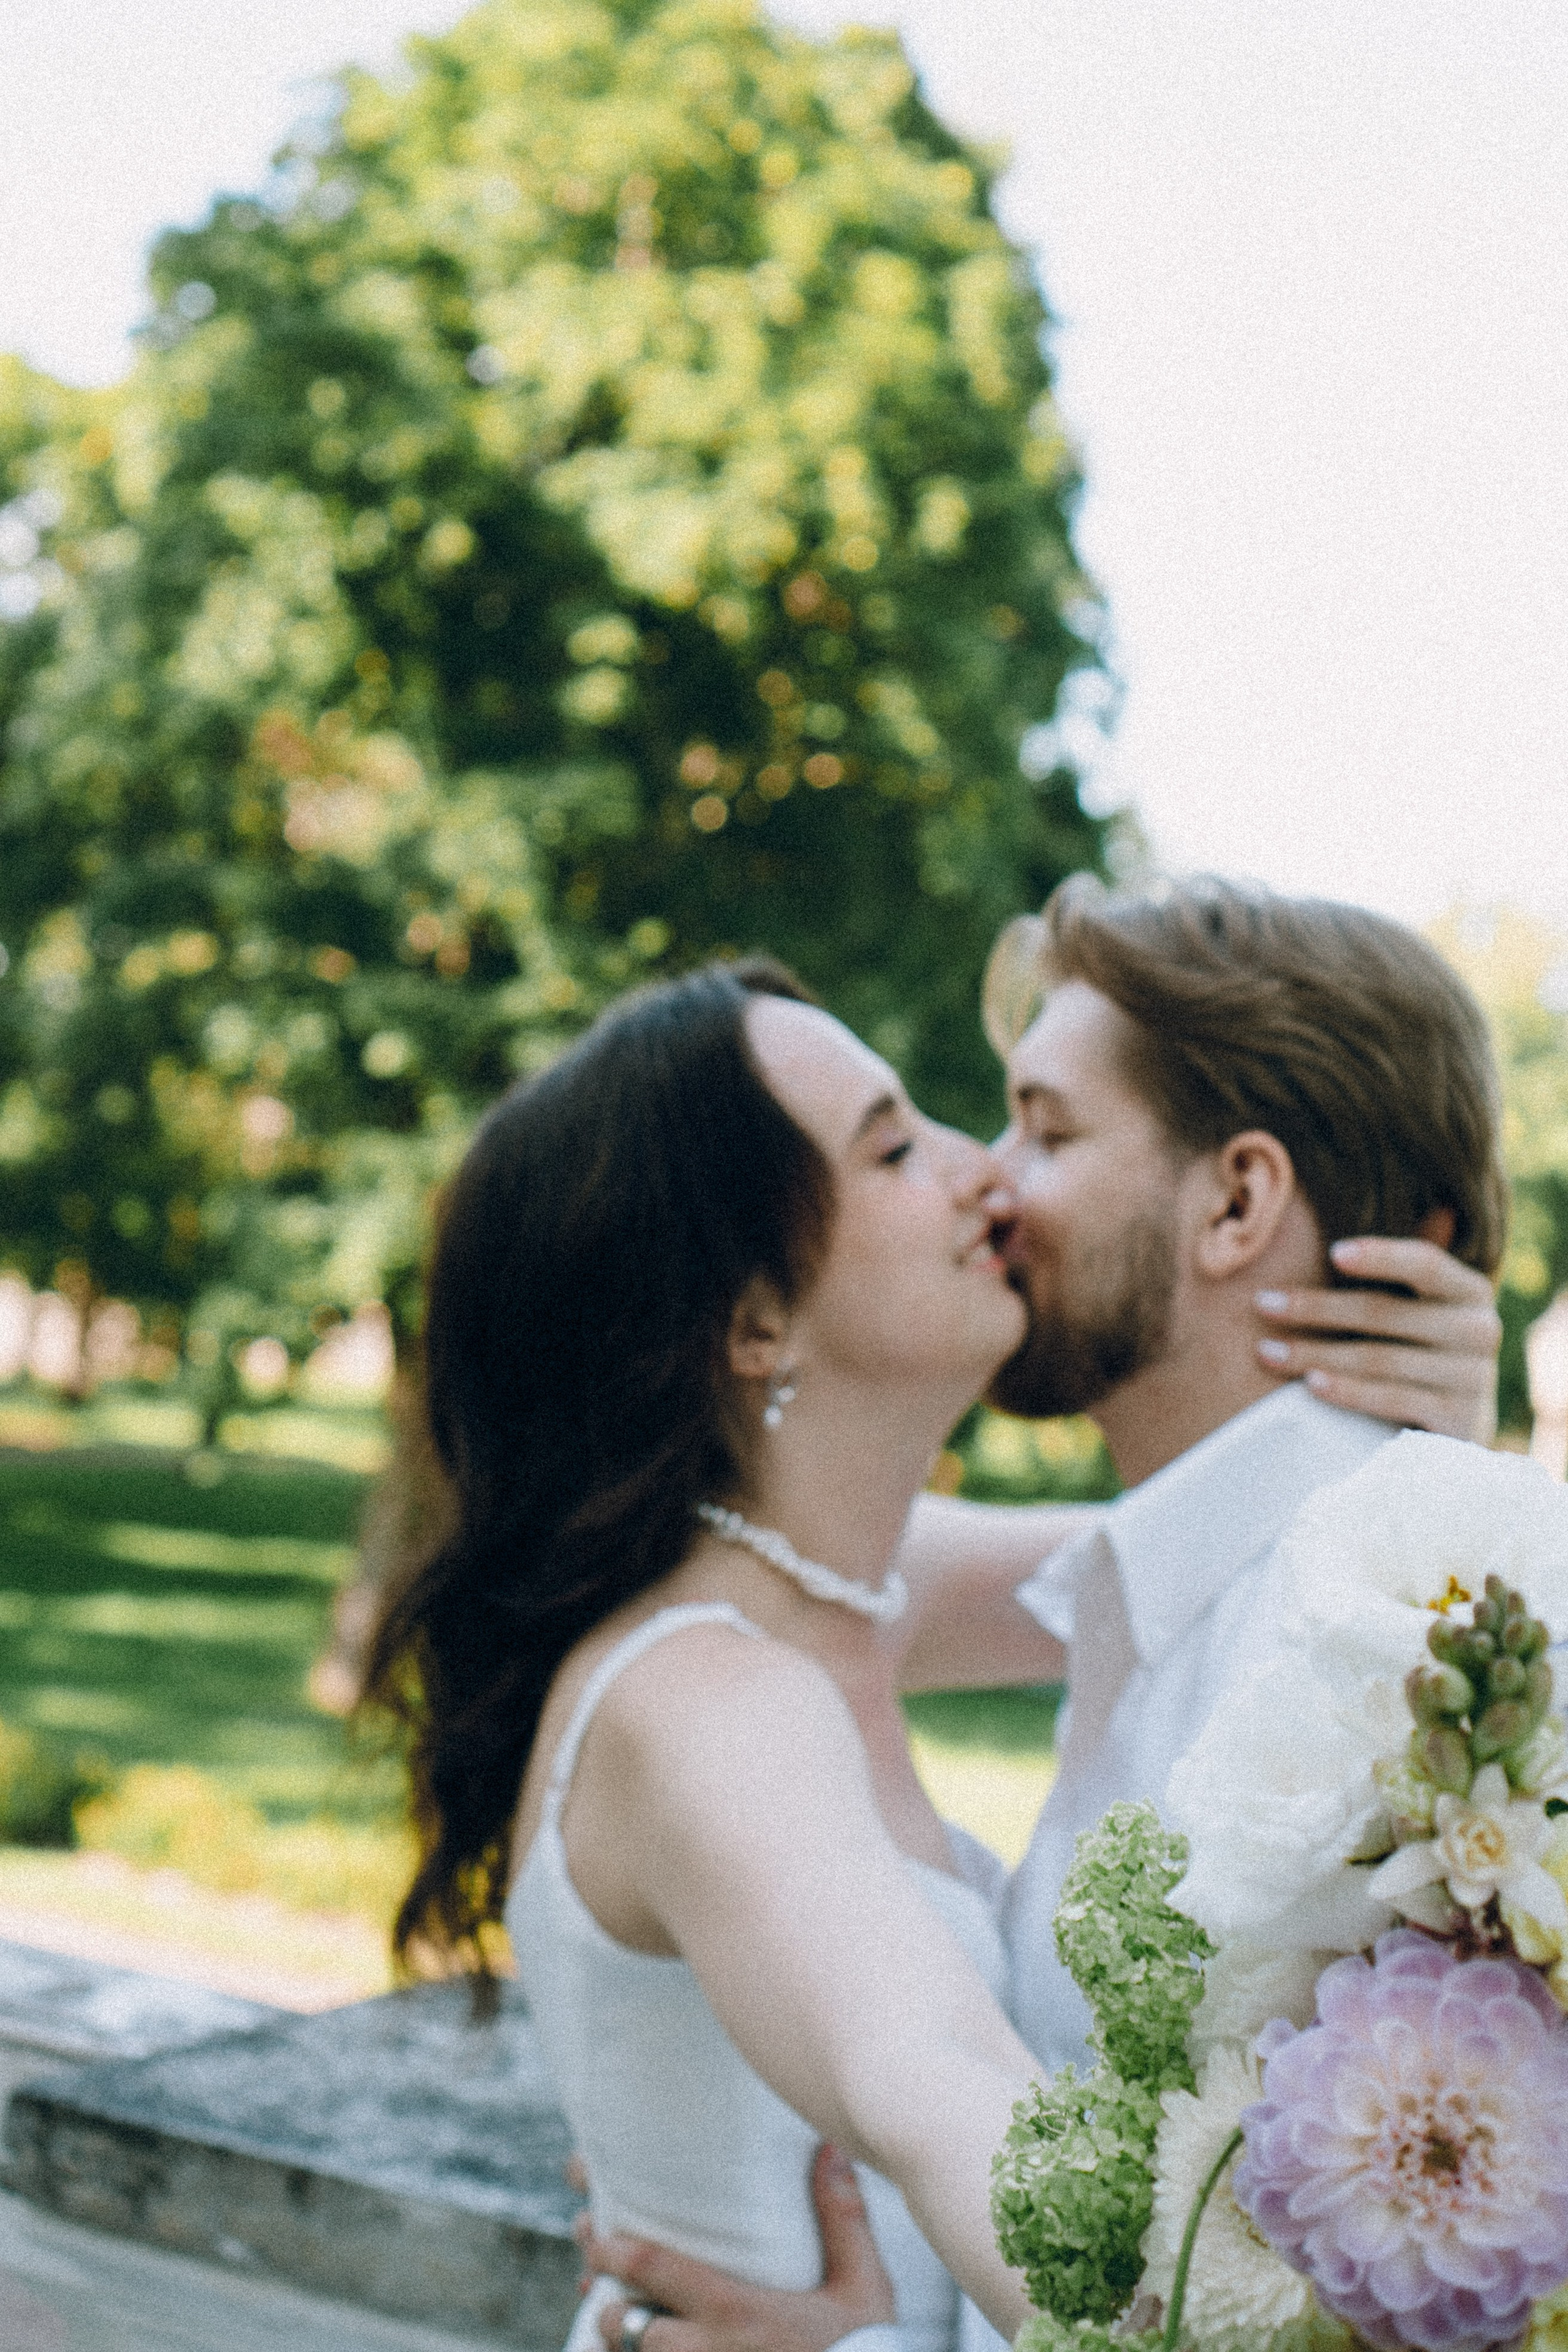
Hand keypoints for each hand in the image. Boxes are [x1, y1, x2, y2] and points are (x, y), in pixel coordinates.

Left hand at [583, 2144, 896, 2351]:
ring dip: (612, 2341)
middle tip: (593, 2271)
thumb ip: (844, 2219)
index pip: (653, 2269)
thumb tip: (831, 2147)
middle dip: (603, 2299)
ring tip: (608, 2315)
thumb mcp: (863, 2289)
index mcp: (736, 2311)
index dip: (612, 2248)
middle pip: (624, 2326)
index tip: (595, 2228)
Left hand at [1254, 1235, 1501, 1443]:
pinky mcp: (1457, 1421)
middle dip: (1316, 1308)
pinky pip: (1391, 1399)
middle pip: (1385, 1313)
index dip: (1381, 1256)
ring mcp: (1472, 1378)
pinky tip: (1309, 1384)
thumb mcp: (1419, 1308)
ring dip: (1314, 1353)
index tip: (1333, 1252)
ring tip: (1267, 1350)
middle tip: (1262, 1303)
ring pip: (1379, 1359)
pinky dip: (1347, 1391)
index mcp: (1470, 1291)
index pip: (1426, 1263)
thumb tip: (1368, 1224)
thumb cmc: (1420, 1350)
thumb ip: (1399, 1270)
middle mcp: (1480, 1330)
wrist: (1454, 1427)